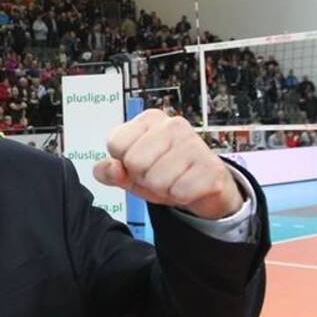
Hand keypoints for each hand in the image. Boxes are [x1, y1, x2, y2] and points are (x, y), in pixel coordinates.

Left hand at [93, 109, 242, 219]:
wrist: (205, 187)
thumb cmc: (164, 174)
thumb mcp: (130, 174)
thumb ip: (110, 171)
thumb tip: (105, 168)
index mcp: (149, 120)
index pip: (115, 143)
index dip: (124, 162)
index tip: (140, 163)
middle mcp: (172, 124)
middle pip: (135, 162)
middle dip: (144, 177)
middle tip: (160, 175)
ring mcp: (194, 143)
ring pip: (157, 180)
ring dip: (164, 189)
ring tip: (175, 180)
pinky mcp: (211, 166)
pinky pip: (180, 191)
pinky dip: (181, 196)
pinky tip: (190, 187)